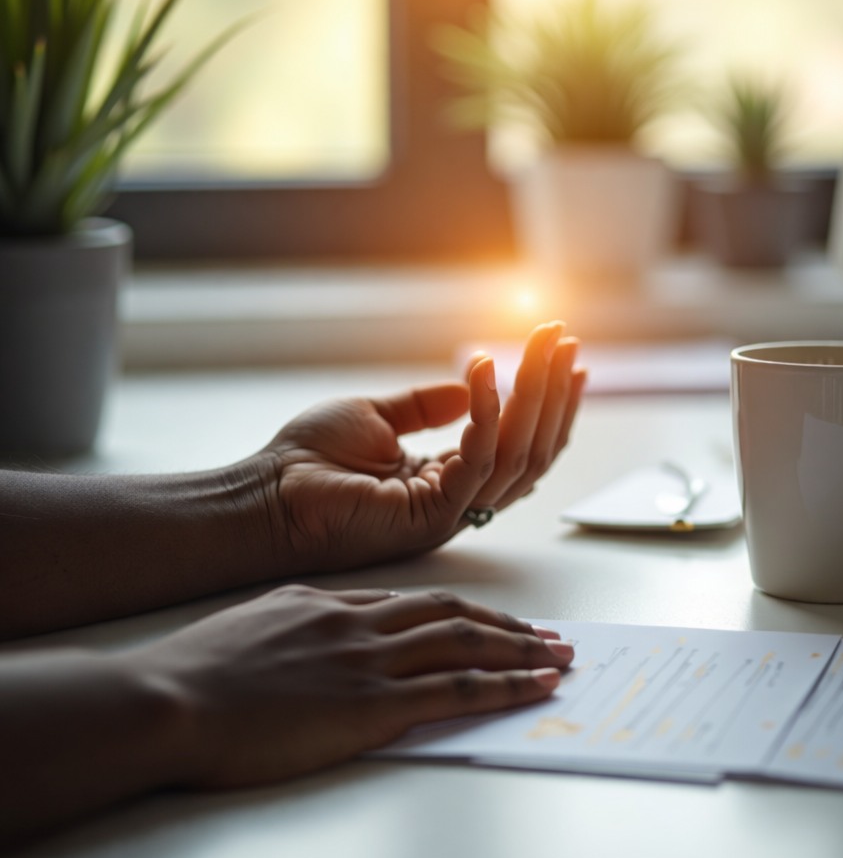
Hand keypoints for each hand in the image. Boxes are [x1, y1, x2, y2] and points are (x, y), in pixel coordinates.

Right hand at [138, 585, 573, 787]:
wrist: (173, 696)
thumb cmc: (202, 668)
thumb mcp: (260, 623)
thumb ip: (305, 622)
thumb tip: (331, 628)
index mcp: (333, 603)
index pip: (415, 601)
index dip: (461, 609)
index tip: (490, 617)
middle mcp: (362, 623)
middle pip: (453, 613)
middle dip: (508, 623)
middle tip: (549, 634)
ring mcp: (370, 661)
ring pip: (464, 643)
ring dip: (520, 649)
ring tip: (558, 657)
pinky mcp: (371, 705)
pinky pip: (454, 690)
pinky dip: (502, 685)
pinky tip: (533, 687)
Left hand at [262, 321, 584, 569]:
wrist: (264, 498)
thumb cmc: (307, 461)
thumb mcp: (375, 418)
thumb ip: (424, 406)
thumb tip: (471, 385)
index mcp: (447, 483)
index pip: (515, 444)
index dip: (544, 403)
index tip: (562, 358)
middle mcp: (458, 501)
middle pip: (530, 448)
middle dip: (553, 393)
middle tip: (565, 343)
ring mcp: (450, 513)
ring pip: (519, 454)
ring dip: (538, 396)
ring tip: (547, 348)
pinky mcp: (433, 514)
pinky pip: (479, 457)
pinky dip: (490, 409)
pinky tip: (488, 367)